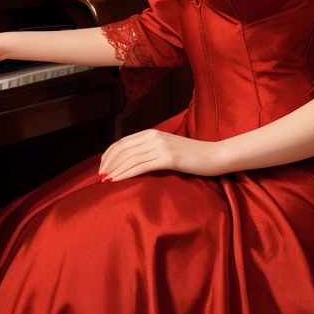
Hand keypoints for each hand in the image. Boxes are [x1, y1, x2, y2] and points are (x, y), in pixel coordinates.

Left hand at [98, 130, 225, 180]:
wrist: (215, 156)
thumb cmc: (191, 156)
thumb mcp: (167, 148)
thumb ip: (150, 150)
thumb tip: (132, 162)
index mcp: (152, 133)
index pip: (122, 142)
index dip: (109, 155)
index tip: (101, 168)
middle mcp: (153, 136)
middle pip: (122, 149)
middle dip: (108, 163)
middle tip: (99, 177)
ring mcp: (160, 146)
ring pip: (129, 158)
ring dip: (114, 170)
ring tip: (105, 181)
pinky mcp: (168, 158)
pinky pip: (141, 166)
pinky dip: (126, 174)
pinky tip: (118, 181)